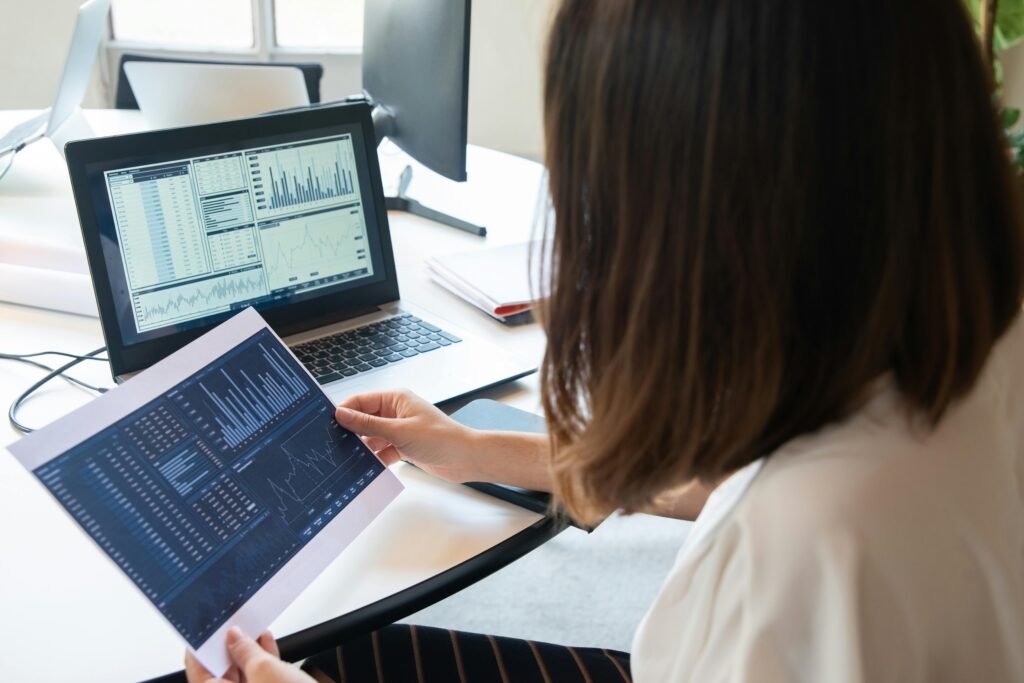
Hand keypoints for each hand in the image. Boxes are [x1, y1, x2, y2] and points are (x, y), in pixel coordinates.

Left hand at [184, 627, 312, 682]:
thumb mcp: (266, 670)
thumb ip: (246, 650)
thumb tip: (234, 637)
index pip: (198, 672)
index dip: (200, 649)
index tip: (204, 629)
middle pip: (220, 674)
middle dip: (227, 648)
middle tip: (231, 624)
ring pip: (242, 675)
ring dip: (247, 651)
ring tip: (252, 628)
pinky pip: (259, 679)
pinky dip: (262, 661)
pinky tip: (267, 642)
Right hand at [335, 389, 482, 482]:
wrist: (466, 459)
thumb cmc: (442, 439)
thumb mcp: (399, 431)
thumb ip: (368, 425)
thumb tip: (342, 415)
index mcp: (395, 399)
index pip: (361, 400)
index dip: (344, 411)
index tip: (327, 424)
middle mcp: (396, 412)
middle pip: (364, 419)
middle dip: (351, 432)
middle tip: (334, 445)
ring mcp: (399, 430)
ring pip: (372, 437)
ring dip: (363, 448)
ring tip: (348, 460)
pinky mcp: (403, 446)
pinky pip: (382, 451)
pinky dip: (375, 459)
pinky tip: (367, 469)